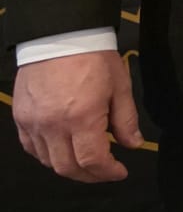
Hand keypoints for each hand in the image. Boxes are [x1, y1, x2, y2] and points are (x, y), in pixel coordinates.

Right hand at [12, 50, 143, 182]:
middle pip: (67, 167)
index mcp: (81, 118)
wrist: (60, 36)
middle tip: (105, 172)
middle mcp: (53, 126)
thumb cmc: (94, 58)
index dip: (108, 173)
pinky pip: (31, 147)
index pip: (92, 161)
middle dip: (90, 176)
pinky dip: (47, 155)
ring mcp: (32, 123)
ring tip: (86, 161)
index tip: (120, 172)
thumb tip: (133, 144)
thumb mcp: (120, 86)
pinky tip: (61, 149)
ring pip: (47, 161)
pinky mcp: (20, 117)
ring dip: (68, 167)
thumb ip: (126, 119)